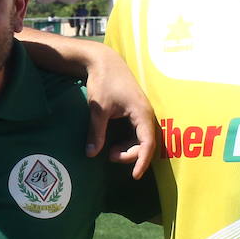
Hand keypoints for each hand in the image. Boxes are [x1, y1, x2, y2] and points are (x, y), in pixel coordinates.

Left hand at [83, 46, 156, 177]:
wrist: (105, 62)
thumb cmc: (103, 82)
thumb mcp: (99, 109)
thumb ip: (96, 132)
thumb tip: (91, 154)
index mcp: (142, 113)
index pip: (148, 144)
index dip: (142, 161)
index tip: (134, 176)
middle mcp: (146, 115)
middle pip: (146, 144)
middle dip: (130, 155)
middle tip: (109, 157)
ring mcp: (142, 114)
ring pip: (141, 140)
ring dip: (128, 149)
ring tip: (109, 152)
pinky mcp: (136, 113)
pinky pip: (136, 133)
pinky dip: (127, 142)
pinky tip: (112, 144)